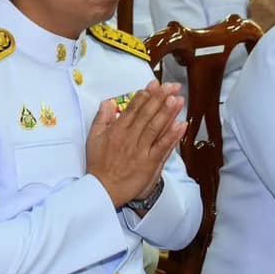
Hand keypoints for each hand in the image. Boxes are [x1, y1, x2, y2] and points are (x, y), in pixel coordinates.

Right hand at [85, 81, 186, 208]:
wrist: (103, 189)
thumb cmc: (99, 165)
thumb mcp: (93, 138)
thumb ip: (101, 118)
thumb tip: (109, 102)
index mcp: (117, 130)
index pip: (133, 108)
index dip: (145, 94)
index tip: (155, 84)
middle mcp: (130, 137)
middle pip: (147, 114)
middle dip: (160, 98)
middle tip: (171, 86)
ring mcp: (140, 150)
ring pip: (156, 127)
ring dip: (167, 112)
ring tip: (177, 99)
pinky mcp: (149, 162)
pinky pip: (162, 147)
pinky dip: (172, 136)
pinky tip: (181, 125)